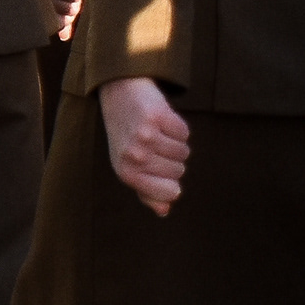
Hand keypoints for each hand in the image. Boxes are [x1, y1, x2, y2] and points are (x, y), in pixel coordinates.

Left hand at [98, 77, 189, 213]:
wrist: (119, 93)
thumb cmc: (126, 135)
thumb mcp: (129, 166)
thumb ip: (146, 192)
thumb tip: (164, 211)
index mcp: (127, 174)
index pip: (171, 193)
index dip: (173, 181)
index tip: (160, 168)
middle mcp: (134, 157)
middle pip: (179, 171)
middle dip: (172, 159)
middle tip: (154, 144)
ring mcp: (145, 137)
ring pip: (184, 152)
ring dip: (176, 142)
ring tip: (157, 131)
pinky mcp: (156, 117)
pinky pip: (184, 133)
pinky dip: (178, 126)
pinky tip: (161, 120)